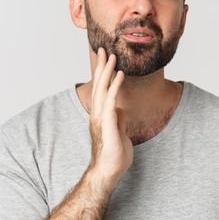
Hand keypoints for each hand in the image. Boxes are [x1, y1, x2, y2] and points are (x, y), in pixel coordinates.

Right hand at [88, 47, 132, 188]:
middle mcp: (97, 113)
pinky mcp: (108, 123)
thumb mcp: (119, 129)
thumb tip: (121, 108)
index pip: (100, 89)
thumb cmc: (114, 152)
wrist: (110, 170)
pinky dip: (115, 86)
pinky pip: (112, 100)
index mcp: (100, 113)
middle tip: (103, 49)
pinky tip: (120, 75)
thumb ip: (118, 117)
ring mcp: (101, 118)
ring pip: (103, 89)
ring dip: (107, 71)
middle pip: (98, 85)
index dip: (101, 73)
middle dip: (101, 66)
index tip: (104, 58)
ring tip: (111, 56)